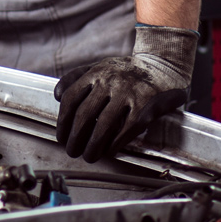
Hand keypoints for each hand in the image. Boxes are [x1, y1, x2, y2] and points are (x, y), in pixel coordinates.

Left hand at [54, 25, 196, 161]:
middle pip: (84, 115)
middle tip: (72, 151)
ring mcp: (128, 94)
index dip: (62, 121)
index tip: (61, 136)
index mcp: (96, 72)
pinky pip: (125, 131)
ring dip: (93, 146)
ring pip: (103, 126)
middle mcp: (110, 81)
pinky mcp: (144, 107)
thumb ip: (77, 78)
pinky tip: (109, 151)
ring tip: (89, 156)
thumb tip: (57, 96)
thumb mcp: (101, 67)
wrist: (164, 65)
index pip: (70, 98)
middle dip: (75, 138)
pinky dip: (114, 144)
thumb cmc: (128, 71)